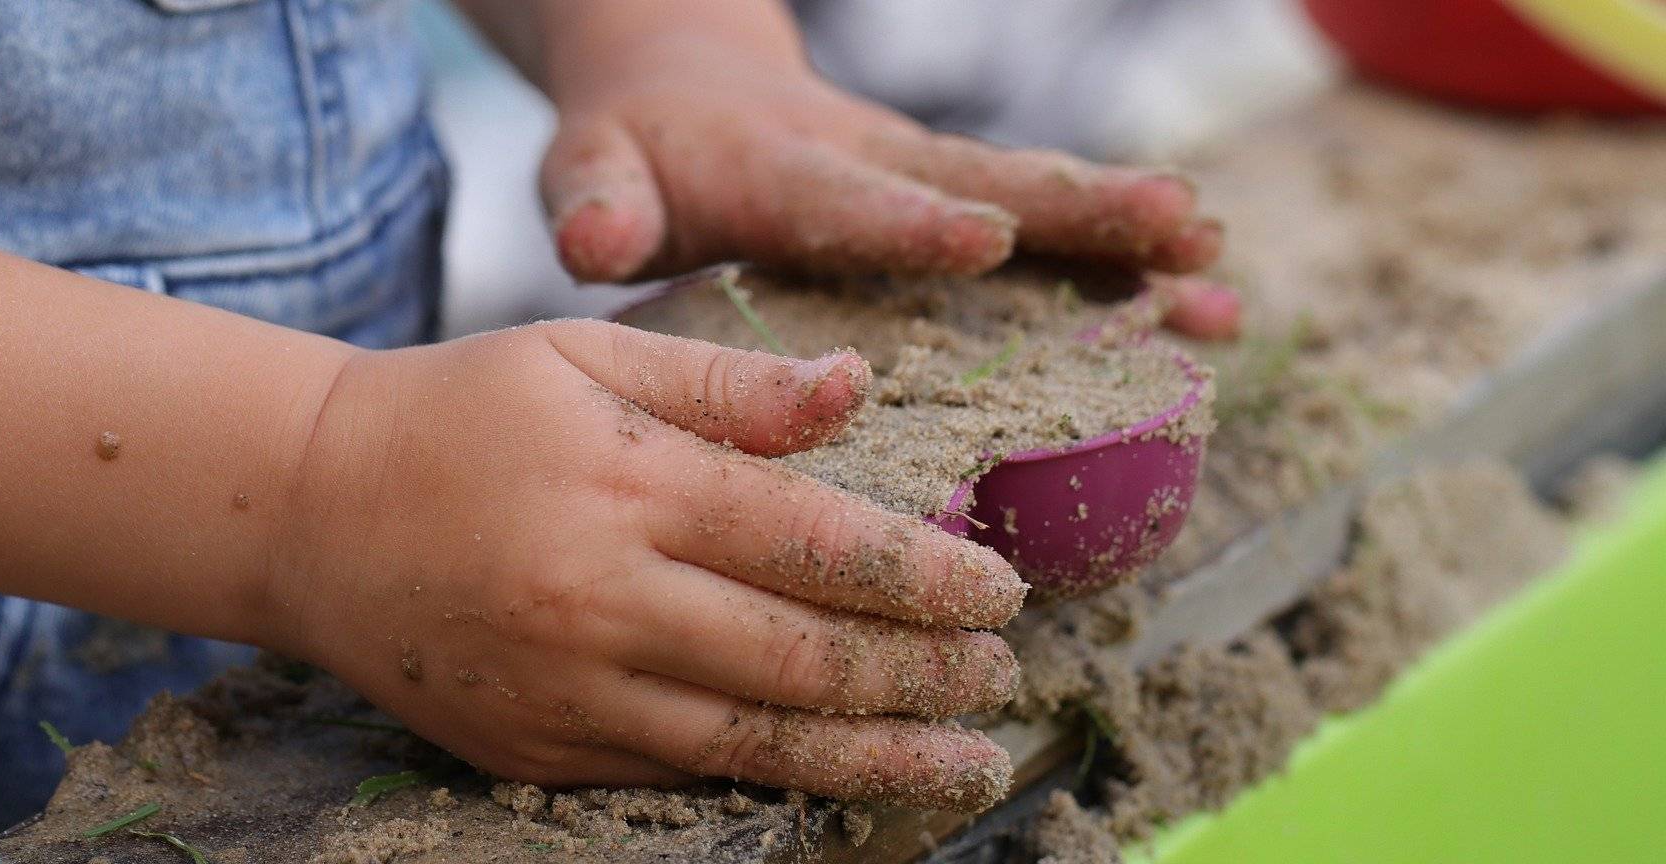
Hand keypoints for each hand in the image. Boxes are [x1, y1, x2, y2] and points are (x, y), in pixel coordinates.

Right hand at [263, 320, 1025, 809]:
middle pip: (804, 658)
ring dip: (877, 757)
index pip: (817, 544)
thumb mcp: (585, 355)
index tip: (1000, 589)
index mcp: (629, 484)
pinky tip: (840, 779)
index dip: (927, 576)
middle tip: (998, 673)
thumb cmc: (460, 413)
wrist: (307, 512)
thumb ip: (727, 382)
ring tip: (963, 761)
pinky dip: (774, 783)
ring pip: (756, 743)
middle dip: (923, 674)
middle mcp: (605, 598)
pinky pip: (679, 777)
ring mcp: (568, 689)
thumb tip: (859, 390)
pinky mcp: (536, 750)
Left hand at [539, 31, 1240, 338]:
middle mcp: (874, 166)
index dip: (913, 222)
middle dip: (1081, 210)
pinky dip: (1125, 268)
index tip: (985, 237)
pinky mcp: (954, 204)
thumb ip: (597, 201)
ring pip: (1037, 207)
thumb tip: (594, 239)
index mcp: (783, 172)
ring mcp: (925, 183)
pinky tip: (1209, 308)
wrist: (684, 85)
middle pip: (986, 184)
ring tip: (1221, 274)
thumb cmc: (635, 151)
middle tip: (1179, 226)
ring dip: (1128, 239)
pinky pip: (1047, 235)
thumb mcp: (594, 169)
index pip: (851, 199)